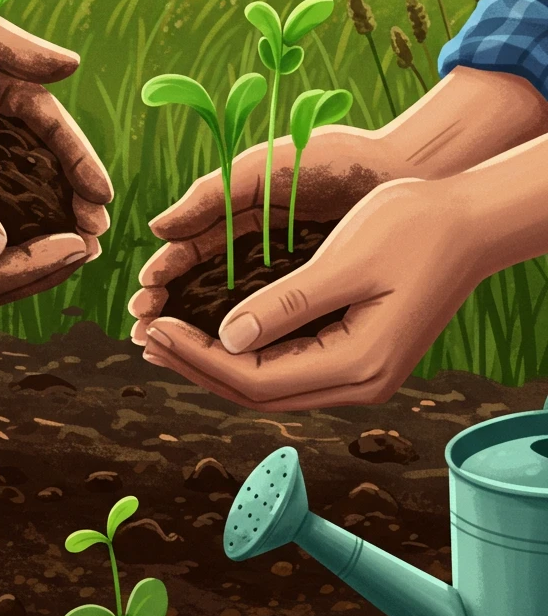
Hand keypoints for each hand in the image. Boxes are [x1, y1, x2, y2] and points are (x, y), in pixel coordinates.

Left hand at [0, 0, 112, 237]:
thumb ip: (9, 46)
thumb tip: (72, 65)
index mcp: (4, 83)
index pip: (53, 128)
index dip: (80, 162)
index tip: (101, 197)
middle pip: (42, 166)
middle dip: (71, 202)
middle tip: (92, 240)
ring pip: (10, 190)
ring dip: (39, 223)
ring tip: (63, 257)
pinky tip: (2, 258)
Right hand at [130, 124, 398, 344]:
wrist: (410, 167)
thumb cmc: (339, 156)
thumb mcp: (268, 168)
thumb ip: (214, 193)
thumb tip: (158, 228)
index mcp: (241, 212)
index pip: (190, 251)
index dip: (164, 276)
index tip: (143, 302)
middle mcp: (259, 244)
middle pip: (205, 285)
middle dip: (175, 311)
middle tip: (145, 338)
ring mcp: (289, 268)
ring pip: (237, 308)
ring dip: (205, 332)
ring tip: (172, 353)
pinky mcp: (320, 289)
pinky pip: (279, 319)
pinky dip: (253, 337)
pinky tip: (233, 356)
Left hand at [139, 177, 480, 410]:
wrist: (470, 223)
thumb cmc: (414, 229)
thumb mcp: (343, 262)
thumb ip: (284, 305)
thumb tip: (226, 338)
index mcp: (357, 365)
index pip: (255, 378)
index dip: (198, 357)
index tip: (156, 327)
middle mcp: (360, 383)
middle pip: (258, 392)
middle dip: (197, 366)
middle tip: (145, 337)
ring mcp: (362, 375)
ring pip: (272, 385)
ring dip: (217, 364)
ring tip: (166, 339)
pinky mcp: (360, 358)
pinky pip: (290, 369)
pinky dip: (246, 356)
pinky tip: (216, 337)